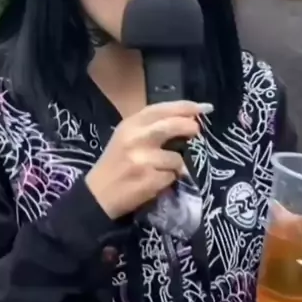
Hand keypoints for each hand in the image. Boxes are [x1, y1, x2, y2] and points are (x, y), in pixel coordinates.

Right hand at [85, 100, 211, 219]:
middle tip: (196, 131)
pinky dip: (169, 181)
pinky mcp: (148, 180)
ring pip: (176, 158)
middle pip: (172, 125)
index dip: (184, 107)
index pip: (160, 109)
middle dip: (189, 126)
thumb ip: (152, 127)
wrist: (98, 194)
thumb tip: (187, 119)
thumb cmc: (116, 163)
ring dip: (176, 166)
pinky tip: (154, 182)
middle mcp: (135, 138)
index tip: (203, 108)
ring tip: (161, 170)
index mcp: (130, 124)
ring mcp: (142, 159)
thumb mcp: (127, 137)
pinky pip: (172, 177)